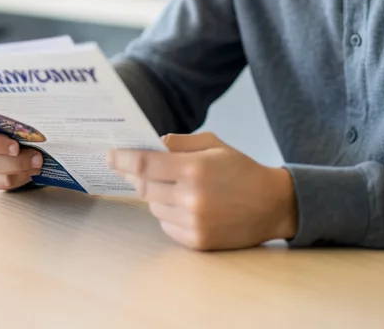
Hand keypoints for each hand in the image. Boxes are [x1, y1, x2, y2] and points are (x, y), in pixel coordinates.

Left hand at [108, 132, 297, 250]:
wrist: (273, 206)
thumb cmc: (242, 170)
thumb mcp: (215, 145)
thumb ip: (182, 142)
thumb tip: (154, 144)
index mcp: (194, 169)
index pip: (144, 164)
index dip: (122, 159)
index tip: (110, 156)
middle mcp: (191, 198)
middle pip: (143, 187)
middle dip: (134, 176)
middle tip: (129, 168)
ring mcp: (193, 222)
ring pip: (153, 206)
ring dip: (154, 195)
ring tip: (170, 186)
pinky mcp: (197, 241)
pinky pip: (166, 225)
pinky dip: (167, 213)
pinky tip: (182, 204)